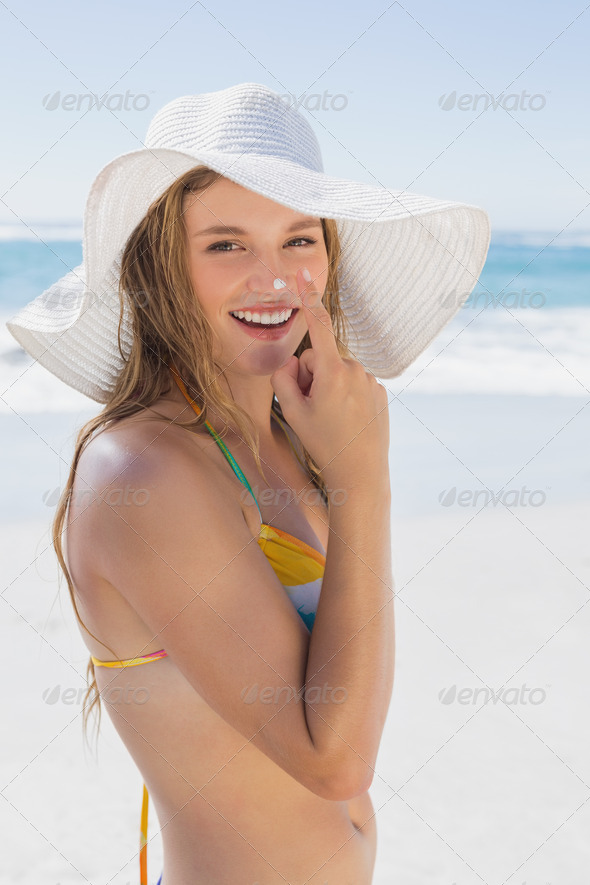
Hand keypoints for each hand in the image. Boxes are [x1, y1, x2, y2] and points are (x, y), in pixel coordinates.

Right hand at [270, 267, 389, 488]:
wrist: (361, 473)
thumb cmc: (323, 443)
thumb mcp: (293, 412)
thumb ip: (284, 378)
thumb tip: (293, 361)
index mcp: (332, 372)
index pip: (316, 326)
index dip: (308, 297)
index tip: (302, 273)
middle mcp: (355, 371)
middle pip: (321, 359)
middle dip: (312, 376)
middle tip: (312, 409)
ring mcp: (371, 381)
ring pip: (339, 373)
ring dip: (330, 387)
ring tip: (332, 419)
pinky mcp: (380, 392)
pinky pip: (355, 384)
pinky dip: (346, 396)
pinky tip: (347, 421)